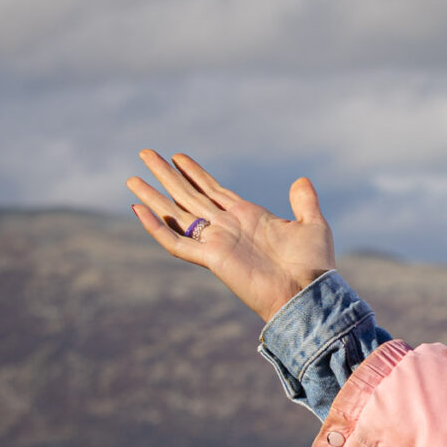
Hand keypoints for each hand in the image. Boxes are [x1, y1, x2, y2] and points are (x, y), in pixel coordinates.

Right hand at [129, 150, 336, 322]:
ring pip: (177, 214)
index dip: (195, 173)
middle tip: (146, 154)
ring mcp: (216, 242)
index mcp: (249, 216)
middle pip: (189, 196)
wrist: (308, 292)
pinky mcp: (210, 258)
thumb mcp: (313, 225)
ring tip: (132, 179)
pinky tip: (139, 210)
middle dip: (167, 176)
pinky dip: (157, 227)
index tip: (178, 156)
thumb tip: (301, 180)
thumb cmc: (314, 264)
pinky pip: (176, 242)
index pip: (213, 190)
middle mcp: (228, 227)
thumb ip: (304, 202)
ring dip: (154, 196)